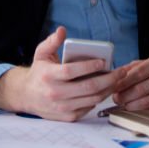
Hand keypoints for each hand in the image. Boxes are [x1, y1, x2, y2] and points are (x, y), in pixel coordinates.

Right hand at [0, 26, 125, 120]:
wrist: (26, 95)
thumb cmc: (39, 72)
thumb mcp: (41, 54)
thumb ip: (52, 41)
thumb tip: (62, 30)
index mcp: (49, 76)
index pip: (71, 71)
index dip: (89, 67)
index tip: (103, 61)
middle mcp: (55, 93)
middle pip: (87, 87)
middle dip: (109, 79)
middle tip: (121, 71)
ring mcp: (62, 107)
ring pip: (92, 99)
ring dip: (108, 89)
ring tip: (117, 80)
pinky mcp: (67, 117)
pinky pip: (88, 108)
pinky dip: (99, 99)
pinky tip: (106, 90)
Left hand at [111, 55, 148, 110]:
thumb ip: (132, 68)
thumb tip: (114, 75)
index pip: (137, 74)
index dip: (122, 82)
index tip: (113, 88)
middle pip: (139, 90)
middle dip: (124, 96)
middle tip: (116, 99)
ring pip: (145, 102)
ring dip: (130, 106)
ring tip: (123, 104)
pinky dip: (141, 111)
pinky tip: (135, 109)